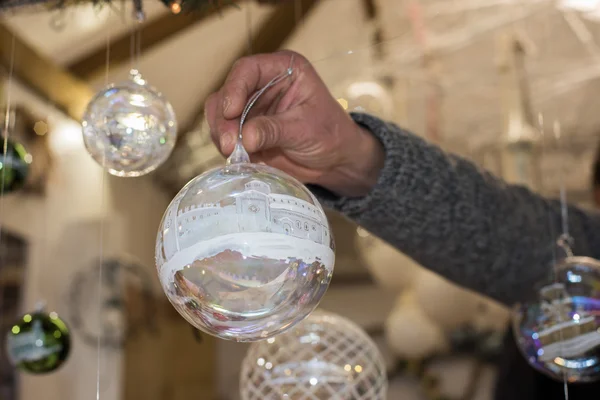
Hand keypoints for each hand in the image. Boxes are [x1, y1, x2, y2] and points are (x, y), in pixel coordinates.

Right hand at [205, 50, 383, 197]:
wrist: (334, 160)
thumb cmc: (330, 134)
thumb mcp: (304, 129)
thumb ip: (274, 130)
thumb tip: (245, 137)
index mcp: (283, 69)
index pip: (247, 70)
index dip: (234, 88)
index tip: (231, 112)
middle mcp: (262, 84)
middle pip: (227, 93)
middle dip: (224, 119)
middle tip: (228, 144)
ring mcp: (251, 108)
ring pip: (220, 115)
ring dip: (221, 134)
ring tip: (233, 154)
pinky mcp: (245, 130)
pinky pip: (225, 134)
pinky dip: (226, 146)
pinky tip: (237, 158)